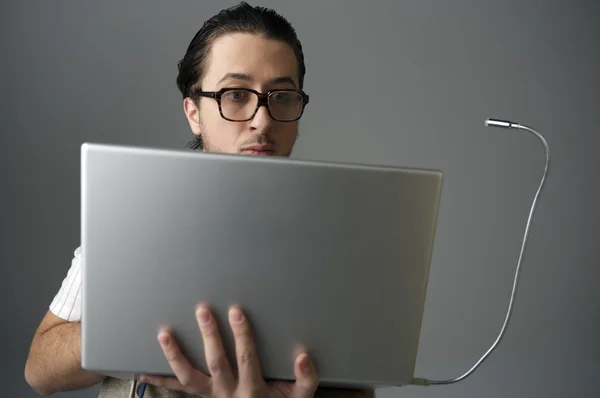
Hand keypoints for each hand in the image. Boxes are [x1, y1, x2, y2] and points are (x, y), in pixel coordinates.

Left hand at [140, 305, 372, 397]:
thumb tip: (303, 357)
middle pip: (216, 362)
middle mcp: (228, 393)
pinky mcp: (202, 397)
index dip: (241, 334)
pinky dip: (160, 380)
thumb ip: (305, 380)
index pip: (246, 357)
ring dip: (175, 356)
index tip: (236, 311)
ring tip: (164, 334)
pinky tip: (144, 370)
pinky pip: (179, 390)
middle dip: (209, 335)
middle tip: (203, 310)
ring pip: (188, 378)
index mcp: (252, 389)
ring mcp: (211, 396)